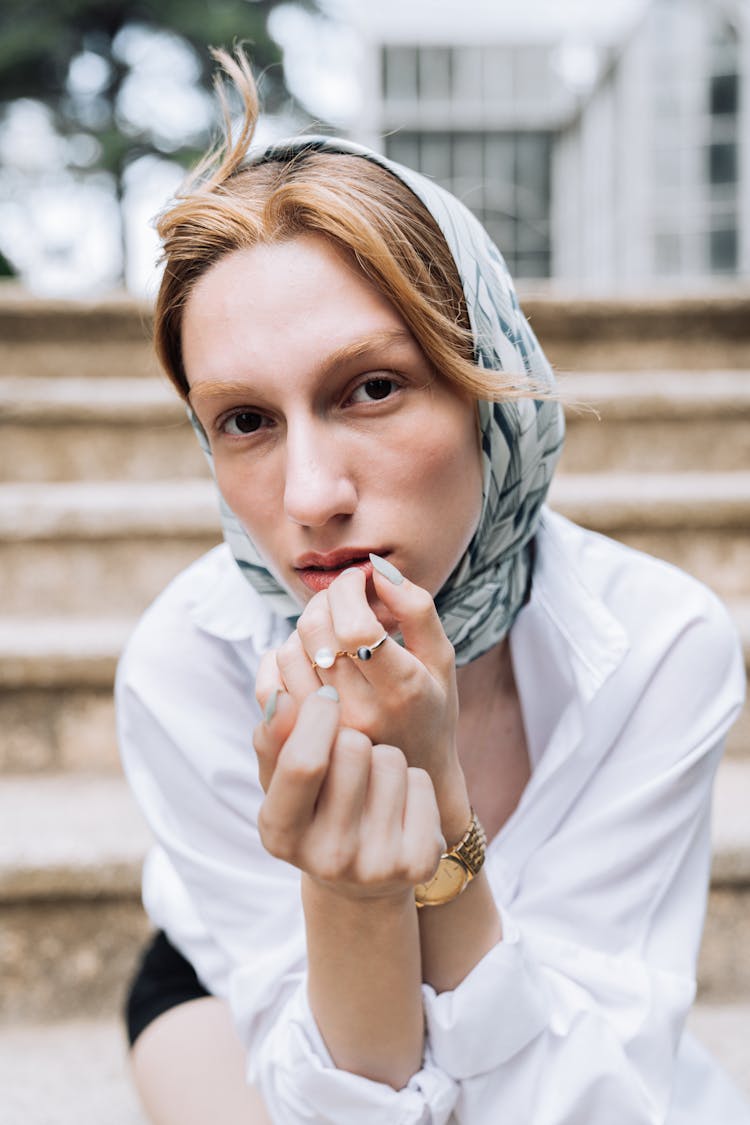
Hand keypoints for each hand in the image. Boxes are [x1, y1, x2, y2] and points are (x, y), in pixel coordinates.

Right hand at [252, 688, 443, 899]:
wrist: (362, 879)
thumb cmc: (315, 810)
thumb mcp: (281, 781)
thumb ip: (274, 738)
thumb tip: (281, 698)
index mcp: (281, 834)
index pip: (303, 762)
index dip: (316, 717)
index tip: (326, 696)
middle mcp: (328, 857)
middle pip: (353, 748)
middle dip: (351, 738)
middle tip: (348, 761)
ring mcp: (377, 866)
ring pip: (391, 759)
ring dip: (383, 758)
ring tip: (372, 786)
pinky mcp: (419, 863)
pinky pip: (421, 781)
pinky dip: (413, 781)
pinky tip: (398, 806)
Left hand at [256, 566, 470, 834]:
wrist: (412, 779)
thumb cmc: (431, 708)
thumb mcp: (441, 659)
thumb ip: (417, 608)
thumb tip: (377, 568)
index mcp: (404, 689)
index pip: (356, 625)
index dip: (349, 589)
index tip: (359, 580)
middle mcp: (362, 714)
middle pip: (316, 630)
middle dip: (326, 599)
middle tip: (342, 599)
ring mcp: (326, 732)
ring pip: (289, 651)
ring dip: (305, 627)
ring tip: (330, 632)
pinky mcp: (300, 742)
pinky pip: (269, 683)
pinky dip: (280, 658)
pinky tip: (306, 657)